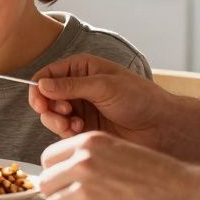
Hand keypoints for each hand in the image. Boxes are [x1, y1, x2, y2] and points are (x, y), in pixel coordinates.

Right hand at [28, 53, 173, 149]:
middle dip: (48, 108)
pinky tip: (80, 130)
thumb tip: (41, 85)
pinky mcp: (84, 128)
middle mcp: (78, 86)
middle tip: (64, 114)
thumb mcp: (104, 86)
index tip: (39, 103)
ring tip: (73, 124)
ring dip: (57, 121)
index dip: (39, 88)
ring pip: (52, 115)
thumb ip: (71, 85)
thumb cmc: (138, 98)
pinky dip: (66, 131)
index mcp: (82, 68)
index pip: (47, 74)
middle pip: (45, 97)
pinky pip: (63, 130)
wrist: (160, 126)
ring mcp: (81, 108)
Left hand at [39, 131, 199, 199]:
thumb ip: (93, 158)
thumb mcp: (123, 151)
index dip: (58, 174)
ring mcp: (85, 191)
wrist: (190, 197)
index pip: (49, 158)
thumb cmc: (163, 177)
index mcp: (90, 142)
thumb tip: (67, 173)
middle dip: (60, 195)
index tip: (68, 183)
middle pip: (46, 184)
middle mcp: (83, 163)